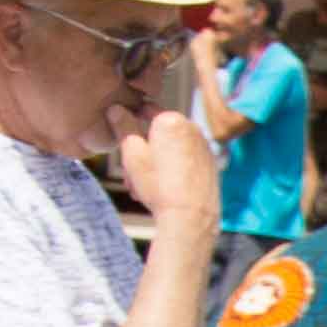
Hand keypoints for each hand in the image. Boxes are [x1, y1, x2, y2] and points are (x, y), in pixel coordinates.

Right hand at [120, 108, 219, 235]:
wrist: (191, 217)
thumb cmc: (159, 185)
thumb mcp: (132, 153)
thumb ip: (122, 126)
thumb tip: (116, 108)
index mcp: (172, 120)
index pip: (144, 111)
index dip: (129, 126)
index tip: (123, 143)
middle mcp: (193, 128)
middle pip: (157, 134)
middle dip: (140, 151)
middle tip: (129, 174)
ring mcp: (204, 146)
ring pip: (169, 149)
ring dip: (153, 164)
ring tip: (141, 187)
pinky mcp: (210, 164)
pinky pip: (184, 160)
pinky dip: (171, 169)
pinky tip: (162, 189)